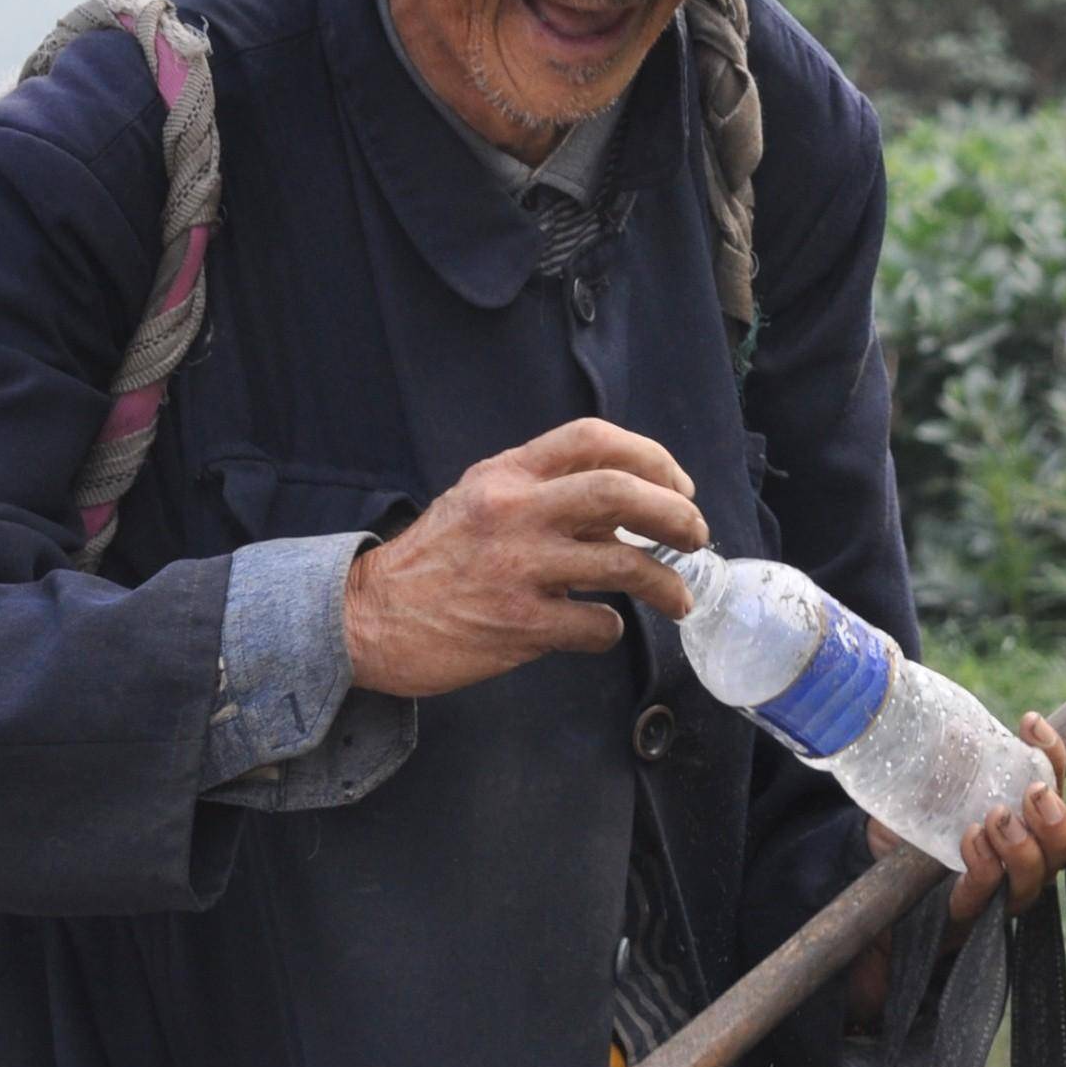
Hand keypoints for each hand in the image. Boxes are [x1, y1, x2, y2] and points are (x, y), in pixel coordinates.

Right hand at [341, 418, 703, 696]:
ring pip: (623, 563)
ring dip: (666, 583)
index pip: (594, 438)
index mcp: (507, 474)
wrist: (369, 617)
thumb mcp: (479, 499)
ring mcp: (518, 568)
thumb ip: (543, 493)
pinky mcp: (519, 624)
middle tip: (697, 536)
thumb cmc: (433, 559)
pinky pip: (595, 624)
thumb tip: (624, 505)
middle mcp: (515, 511)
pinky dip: (611, 628)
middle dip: (676, 514)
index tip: (677, 486)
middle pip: (620, 493)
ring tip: (680, 598)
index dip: (651, 458)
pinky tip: (601, 627)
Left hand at [846, 712, 1065, 1019]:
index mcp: (1024, 819)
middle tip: (1035, 792)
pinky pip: (987, 896)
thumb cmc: (915, 822)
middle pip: (1062, 844)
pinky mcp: (969, 915)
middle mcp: (1024, 858)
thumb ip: (947, 757)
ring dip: (1022, 846)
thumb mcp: (932, 782)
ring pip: (1036, 877)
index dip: (1052, 754)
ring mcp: (1001, 891)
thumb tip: (947, 717)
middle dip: (1056, 817)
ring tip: (997, 817)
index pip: (1053, 784)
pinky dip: (986, 868)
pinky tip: (973, 841)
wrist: (875, 876)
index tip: (1030, 723)